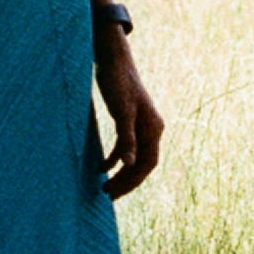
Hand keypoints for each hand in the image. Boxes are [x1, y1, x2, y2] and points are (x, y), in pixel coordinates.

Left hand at [96, 37, 163, 199]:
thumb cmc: (118, 82)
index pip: (148, 163)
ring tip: (105, 187)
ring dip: (121, 172)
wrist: (114, 58)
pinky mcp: (129, 120)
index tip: (116, 192)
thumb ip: (126, 138)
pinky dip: (115, 158)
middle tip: (108, 195)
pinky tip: (101, 167)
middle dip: (127, 180)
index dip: (133, 180)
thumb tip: (130, 164)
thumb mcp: (121, 111)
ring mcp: (141, 124)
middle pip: (143, 163)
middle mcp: (151, 128)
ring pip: (134, 157)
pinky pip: (126, 146)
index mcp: (153, 127)